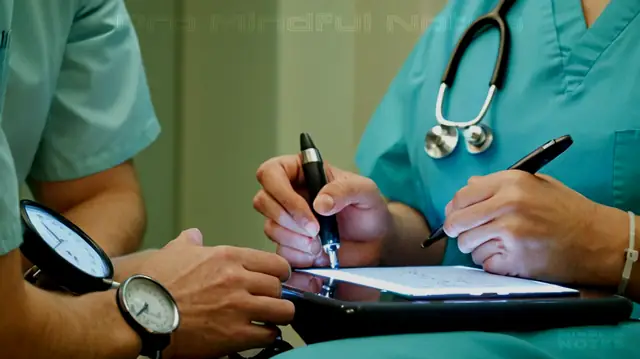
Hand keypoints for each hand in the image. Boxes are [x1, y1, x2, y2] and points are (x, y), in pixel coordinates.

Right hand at [120, 229, 294, 358]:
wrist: (139, 314)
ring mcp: (239, 308)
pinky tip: (257, 334)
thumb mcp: (173, 252)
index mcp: (228, 257)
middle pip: (280, 287)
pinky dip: (266, 335)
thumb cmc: (154, 284)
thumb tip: (194, 236)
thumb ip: (190, 242)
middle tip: (269, 301)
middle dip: (276, 295)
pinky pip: (268, 335)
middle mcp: (238, 280)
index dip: (279, 273)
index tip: (277, 279)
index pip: (275, 262)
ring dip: (277, 315)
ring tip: (269, 318)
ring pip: (283, 310)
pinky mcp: (235, 335)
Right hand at [253, 155, 391, 267]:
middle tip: (317, 230)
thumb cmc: (369, 210)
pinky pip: (280, 250)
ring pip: (270, 227)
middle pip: (263, 200)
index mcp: (302, 171)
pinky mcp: (289, 244)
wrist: (376, 242)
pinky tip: (317, 253)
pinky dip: (298, 255)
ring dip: (295, 239)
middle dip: (289, 219)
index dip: (281, 191)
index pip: (271, 172)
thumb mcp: (365, 191)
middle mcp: (289, 193)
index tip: (309, 209)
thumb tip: (320, 202)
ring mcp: (287, 220)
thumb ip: (345, 190)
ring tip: (321, 243)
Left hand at [443, 170, 625, 285]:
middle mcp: (507, 205)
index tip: (456, 215)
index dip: (455, 208)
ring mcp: (510, 233)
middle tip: (465, 234)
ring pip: (467, 244)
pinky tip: (507, 257)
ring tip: (495, 244)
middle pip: (457, 222)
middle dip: (457, 230)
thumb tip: (468, 187)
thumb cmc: (568, 211)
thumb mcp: (536, 184)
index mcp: (511, 183)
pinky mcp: (514, 259)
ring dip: (475, 247)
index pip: (461, 196)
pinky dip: (490, 263)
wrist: (598, 240)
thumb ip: (499, 184)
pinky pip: (483, 263)